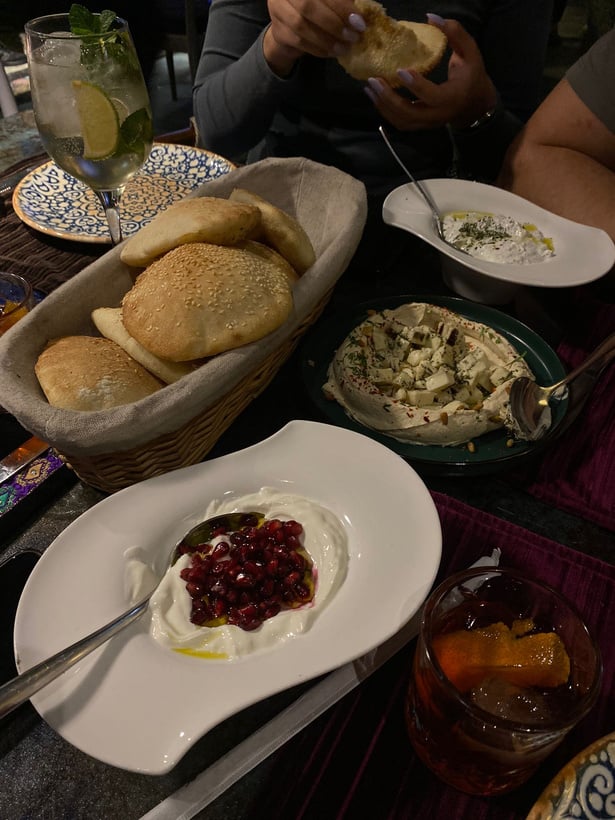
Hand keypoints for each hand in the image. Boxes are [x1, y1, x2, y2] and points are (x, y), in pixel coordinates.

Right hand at [264, 0, 364, 75]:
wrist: (290, 27)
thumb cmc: (317, 8)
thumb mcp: (329, 1)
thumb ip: (342, 2)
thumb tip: (362, 15)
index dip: (341, 6)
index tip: (359, 21)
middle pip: (308, 5)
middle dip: (334, 23)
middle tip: (353, 36)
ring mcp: (277, 9)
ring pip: (301, 26)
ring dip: (327, 39)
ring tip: (344, 47)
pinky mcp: (278, 31)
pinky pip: (298, 42)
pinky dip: (318, 49)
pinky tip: (332, 52)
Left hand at [364, 15, 497, 129]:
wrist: (474, 106)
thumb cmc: (472, 76)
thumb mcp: (470, 53)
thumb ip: (455, 33)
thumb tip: (431, 17)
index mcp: (452, 97)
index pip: (432, 96)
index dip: (416, 85)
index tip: (399, 70)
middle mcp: (438, 115)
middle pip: (409, 114)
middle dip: (389, 99)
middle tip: (373, 81)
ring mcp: (428, 123)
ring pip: (402, 121)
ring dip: (383, 106)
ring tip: (369, 88)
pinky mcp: (420, 126)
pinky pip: (400, 123)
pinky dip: (385, 111)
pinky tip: (376, 97)